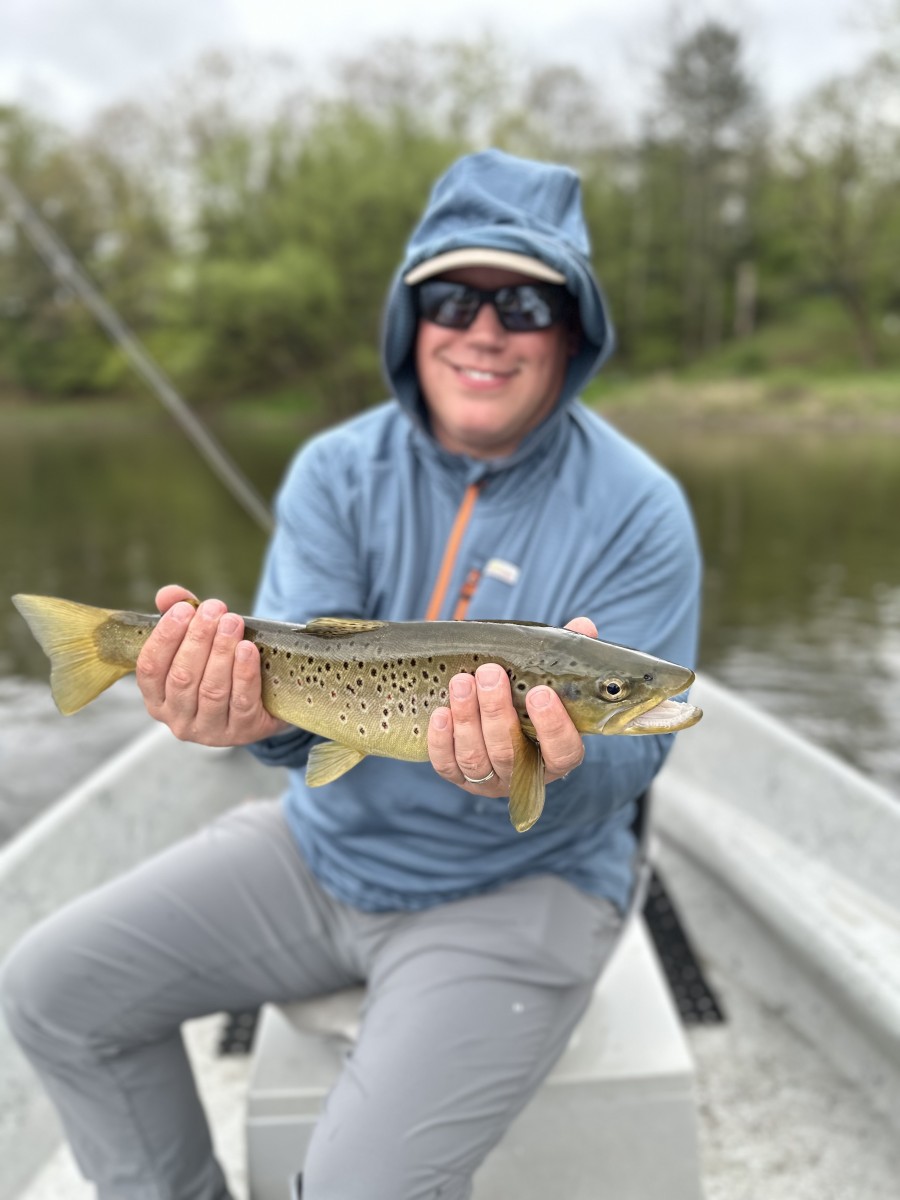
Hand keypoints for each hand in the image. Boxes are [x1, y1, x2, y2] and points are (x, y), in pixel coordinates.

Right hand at [135, 584, 289, 746]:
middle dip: (198, 638)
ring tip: (232, 622)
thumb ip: (180, 616)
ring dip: (222, 651)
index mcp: (157, 699)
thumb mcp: (197, 643)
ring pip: (212, 689)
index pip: (150, 668)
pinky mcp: (241, 732)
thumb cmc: (219, 670)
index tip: (184, 609)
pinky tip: (247, 649)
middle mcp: (178, 720)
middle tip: (215, 609)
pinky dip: (243, 672)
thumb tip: (169, 594)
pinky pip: (241, 701)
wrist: (262, 703)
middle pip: (182, 677)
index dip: (165, 637)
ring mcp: (209, 730)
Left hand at [427, 617, 594, 796]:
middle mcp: (523, 773)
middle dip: (496, 711)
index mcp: (555, 755)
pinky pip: (447, 765)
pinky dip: (442, 740)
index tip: (540, 693)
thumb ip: (567, 656)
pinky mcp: (459, 777)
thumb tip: (583, 626)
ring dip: (467, 719)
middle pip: (510, 753)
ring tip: (461, 682)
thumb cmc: (528, 696)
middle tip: (490, 673)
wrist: (494, 718)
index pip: (562, 752)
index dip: (553, 726)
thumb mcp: (550, 677)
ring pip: (476, 758)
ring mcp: (489, 780)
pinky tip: (441, 712)